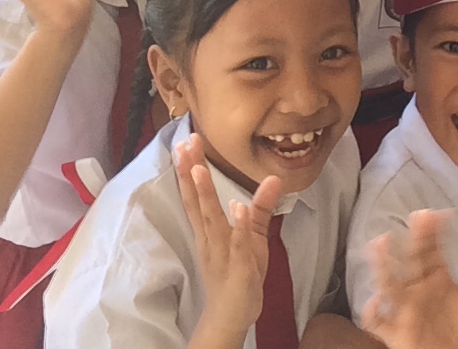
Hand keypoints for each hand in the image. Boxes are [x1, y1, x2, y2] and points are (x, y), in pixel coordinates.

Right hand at [177, 135, 282, 341]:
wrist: (232, 315)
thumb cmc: (240, 272)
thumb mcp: (254, 236)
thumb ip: (261, 208)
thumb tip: (273, 178)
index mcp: (210, 230)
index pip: (196, 195)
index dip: (190, 169)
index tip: (185, 142)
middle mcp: (211, 238)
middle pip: (197, 201)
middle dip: (190, 172)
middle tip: (184, 144)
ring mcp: (223, 253)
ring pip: (212, 220)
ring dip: (206, 194)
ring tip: (199, 170)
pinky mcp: (239, 268)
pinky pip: (238, 246)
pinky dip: (237, 228)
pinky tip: (236, 209)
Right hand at [361, 209, 457, 348]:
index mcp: (436, 278)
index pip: (431, 249)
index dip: (433, 231)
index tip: (437, 213)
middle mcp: (417, 289)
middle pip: (411, 260)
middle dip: (413, 239)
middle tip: (417, 218)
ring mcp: (405, 309)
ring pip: (389, 284)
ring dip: (384, 264)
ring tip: (382, 242)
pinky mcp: (396, 332)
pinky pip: (377, 323)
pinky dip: (372, 313)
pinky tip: (375, 301)